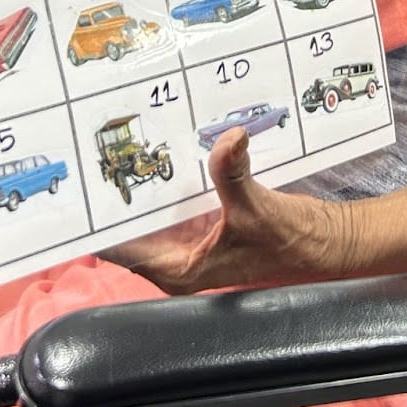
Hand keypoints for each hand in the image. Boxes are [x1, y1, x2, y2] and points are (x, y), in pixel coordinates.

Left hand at [103, 128, 350, 293]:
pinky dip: (175, 174)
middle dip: (121, 189)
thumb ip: (233, 173)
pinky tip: (168, 145)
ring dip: (149, 179)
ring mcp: (192, 237)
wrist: (323, 242)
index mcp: (177, 268)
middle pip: (134, 223)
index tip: (83, 186)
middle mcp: (178, 256)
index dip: (101, 220)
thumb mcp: (255, 208)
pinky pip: (180, 195)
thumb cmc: (287, 242)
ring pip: (157, 207)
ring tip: (125, 139)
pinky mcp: (207, 219)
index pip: (122, 247)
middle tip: (100, 146)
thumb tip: (228, 138)